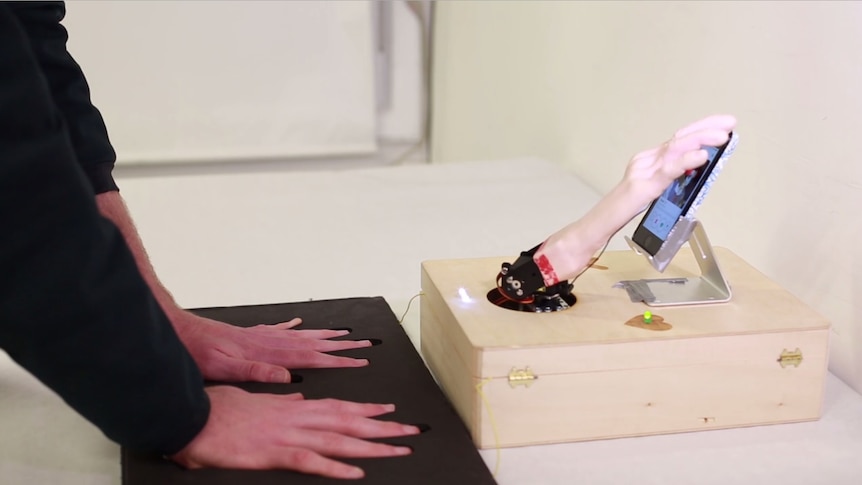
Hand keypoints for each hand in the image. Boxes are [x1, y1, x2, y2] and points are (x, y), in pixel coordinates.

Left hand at [171, 311, 373, 382]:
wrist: (179, 331)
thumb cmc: (197, 352)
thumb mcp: (223, 368)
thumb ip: (255, 372)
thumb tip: (285, 376)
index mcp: (266, 353)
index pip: (310, 358)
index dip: (336, 360)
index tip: (358, 360)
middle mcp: (268, 341)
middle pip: (314, 343)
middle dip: (341, 346)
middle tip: (364, 345)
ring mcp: (261, 336)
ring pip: (302, 335)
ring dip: (325, 336)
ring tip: (344, 334)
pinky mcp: (251, 334)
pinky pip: (281, 329)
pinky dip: (295, 327)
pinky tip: (301, 323)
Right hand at [171, 386, 418, 478]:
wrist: (190, 415)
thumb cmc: (216, 409)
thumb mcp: (252, 398)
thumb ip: (279, 401)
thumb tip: (296, 399)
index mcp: (291, 406)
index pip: (338, 406)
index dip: (366, 409)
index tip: (388, 410)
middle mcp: (296, 417)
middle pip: (348, 421)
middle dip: (382, 427)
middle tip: (410, 431)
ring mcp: (286, 434)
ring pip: (338, 439)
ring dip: (371, 446)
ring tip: (398, 449)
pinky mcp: (272, 453)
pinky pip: (310, 462)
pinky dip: (334, 467)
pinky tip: (356, 472)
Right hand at [534, 114, 736, 283]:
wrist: (599, 224)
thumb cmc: (625, 211)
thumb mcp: (654, 192)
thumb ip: (672, 180)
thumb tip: (699, 169)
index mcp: (648, 160)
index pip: (677, 139)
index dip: (701, 128)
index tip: (723, 123)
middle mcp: (645, 160)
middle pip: (678, 139)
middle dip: (706, 129)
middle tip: (730, 123)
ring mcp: (642, 172)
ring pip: (675, 150)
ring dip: (701, 141)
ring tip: (722, 136)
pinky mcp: (642, 187)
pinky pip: (667, 171)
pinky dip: (686, 162)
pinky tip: (702, 157)